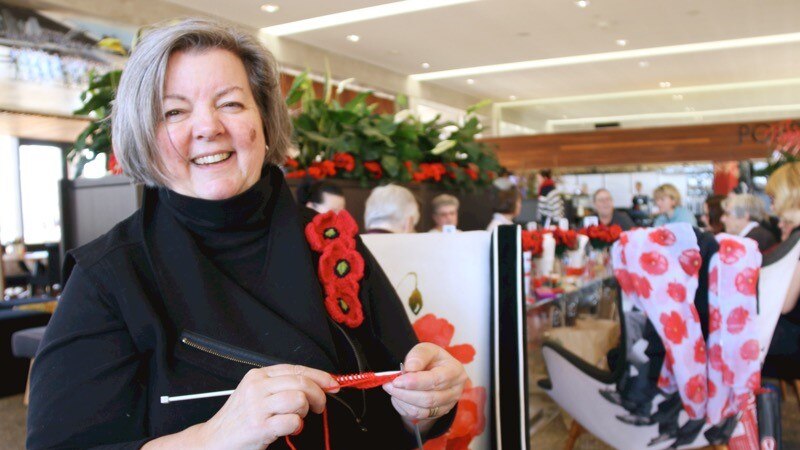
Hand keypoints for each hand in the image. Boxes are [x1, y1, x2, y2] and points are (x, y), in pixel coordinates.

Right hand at [200, 364, 339, 449]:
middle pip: (302, 382)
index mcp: (258, 376)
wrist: (213, 441)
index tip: (333, 383)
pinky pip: (292, 421)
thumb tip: (316, 384)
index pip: (297, 369)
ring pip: (299, 399)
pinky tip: (289, 429)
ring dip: (305, 411)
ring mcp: (257, 406)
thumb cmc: (239, 420)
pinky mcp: (259, 426)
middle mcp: (257, 387)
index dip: (320, 376)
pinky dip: (296, 426)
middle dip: (319, 395)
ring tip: (297, 418)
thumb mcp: (256, 394)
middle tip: (319, 406)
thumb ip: (281, 386)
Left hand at [382, 343, 466, 428]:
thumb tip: (409, 368)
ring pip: (422, 410)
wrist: (437, 370)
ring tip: (392, 390)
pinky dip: (404, 408)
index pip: (436, 380)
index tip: (397, 380)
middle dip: (405, 393)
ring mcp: (448, 405)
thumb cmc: (433, 359)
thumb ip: (419, 355)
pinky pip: (419, 416)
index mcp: (455, 371)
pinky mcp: (438, 413)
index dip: (415, 382)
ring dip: (403, 401)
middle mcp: (455, 391)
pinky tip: (398, 397)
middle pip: (429, 399)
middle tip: (389, 385)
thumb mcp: (427, 349)